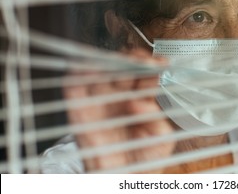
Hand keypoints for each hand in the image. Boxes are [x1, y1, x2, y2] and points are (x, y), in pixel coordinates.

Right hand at [63, 48, 173, 172]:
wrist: (124, 179)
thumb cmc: (145, 158)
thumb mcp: (161, 141)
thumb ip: (157, 123)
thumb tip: (141, 105)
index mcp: (141, 98)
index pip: (145, 74)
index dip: (152, 65)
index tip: (159, 63)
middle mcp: (120, 96)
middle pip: (123, 68)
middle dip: (130, 60)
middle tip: (137, 60)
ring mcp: (100, 101)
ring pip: (99, 73)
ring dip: (104, 63)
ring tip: (113, 62)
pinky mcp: (81, 112)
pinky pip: (74, 91)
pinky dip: (76, 78)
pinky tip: (83, 70)